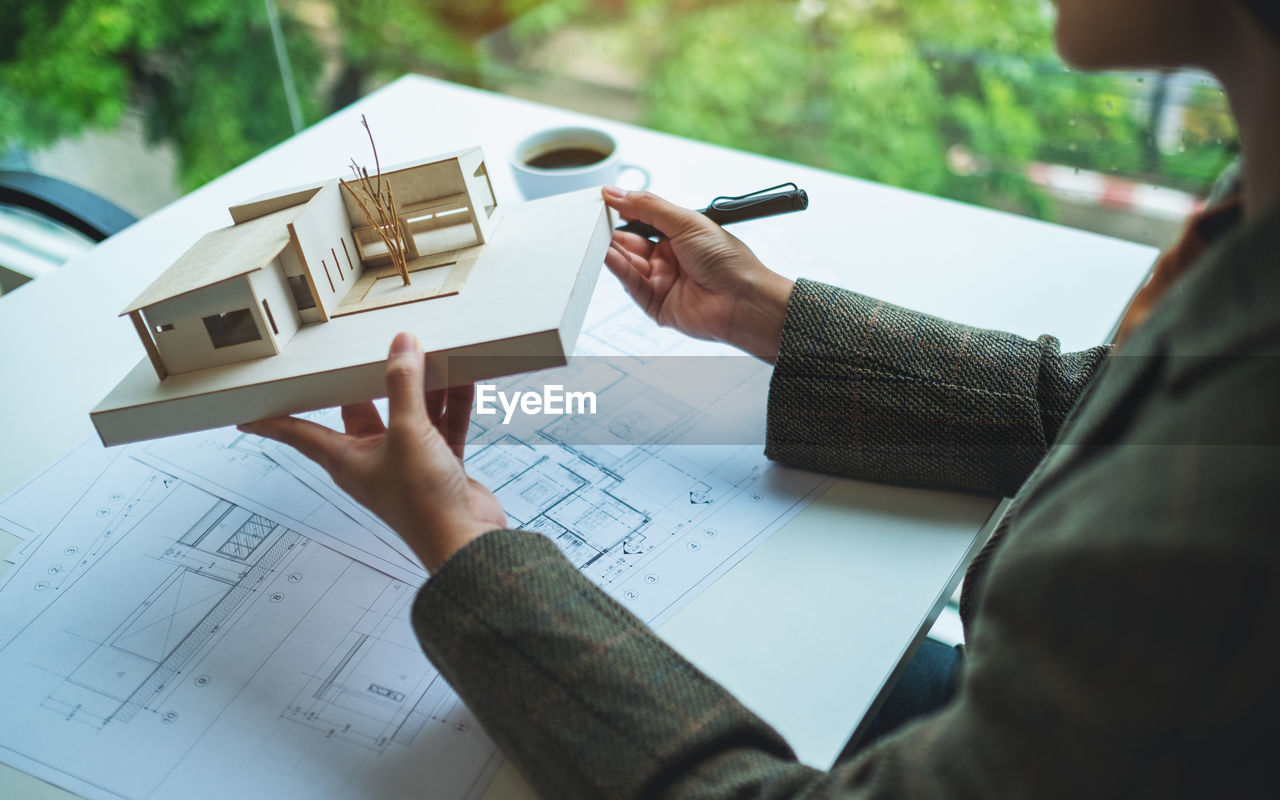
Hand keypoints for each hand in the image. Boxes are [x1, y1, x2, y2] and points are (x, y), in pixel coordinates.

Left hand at [238, 332, 505, 572]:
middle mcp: (374, 459)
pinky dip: (452, 405)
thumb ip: (404, 385)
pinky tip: (463, 381)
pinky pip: (443, 426)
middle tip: (369, 350)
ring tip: (430, 356)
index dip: (273, 422)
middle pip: (365, 409)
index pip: (299, 433)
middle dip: (372, 381)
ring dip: (423, 389)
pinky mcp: (438, 464)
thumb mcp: (409, 432)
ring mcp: (408, 461)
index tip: (247, 415)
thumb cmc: (423, 504)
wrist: (465, 540)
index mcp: (347, 459)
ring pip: (411, 414)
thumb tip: (402, 347)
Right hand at [602, 186, 794, 361]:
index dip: (624, 211)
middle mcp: (669, 259)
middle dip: (611, 231)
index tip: (603, 200)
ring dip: (610, 249)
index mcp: (680, 236)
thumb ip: (647, 206)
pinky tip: (606, 254)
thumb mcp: (686, 221)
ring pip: (627, 263)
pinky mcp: (655, 304)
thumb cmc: (728, 260)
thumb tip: (616, 192)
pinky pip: (630, 284)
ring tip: (592, 234)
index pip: (643, 220)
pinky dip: (617, 268)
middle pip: (631, 242)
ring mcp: (661, 282)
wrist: (743, 299)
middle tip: (591, 219)